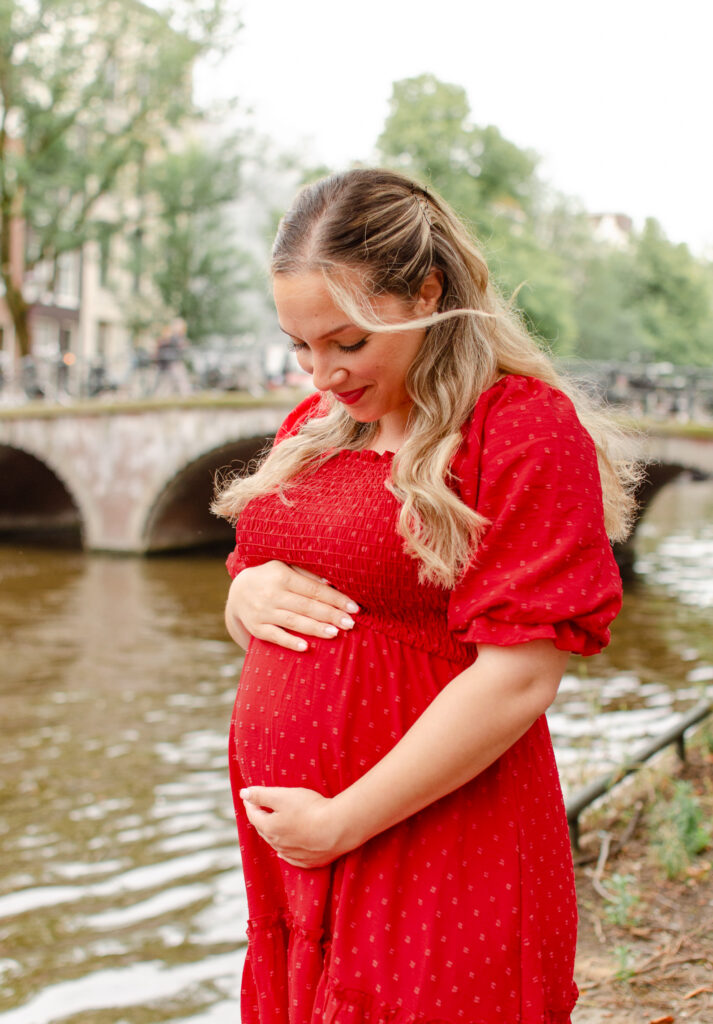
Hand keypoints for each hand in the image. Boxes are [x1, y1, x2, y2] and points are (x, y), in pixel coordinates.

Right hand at [226, 561, 359, 651]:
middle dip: (330, 615)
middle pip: (306, 606)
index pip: (314, 589)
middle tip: (350, 623)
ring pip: (293, 622)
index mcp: (282, 576)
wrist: (238, 591)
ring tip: (335, 633)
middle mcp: (271, 594)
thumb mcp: (284, 567)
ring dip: (315, 628)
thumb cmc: (271, 577)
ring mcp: (263, 612)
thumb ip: (306, 574)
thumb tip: (330, 582)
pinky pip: (275, 637)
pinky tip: (306, 647)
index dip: (335, 598)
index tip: (354, 607)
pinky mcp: (257, 628)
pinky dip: (290, 642)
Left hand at [240, 786, 354, 868]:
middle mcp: (278, 845)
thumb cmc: (310, 809)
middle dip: (260, 818)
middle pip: (264, 830)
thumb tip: (243, 794)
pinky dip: (285, 851)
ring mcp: (293, 855)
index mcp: (270, 828)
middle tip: (258, 809)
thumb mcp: (283, 796)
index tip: (249, 796)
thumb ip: (261, 795)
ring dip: (272, 834)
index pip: (253, 815)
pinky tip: (283, 851)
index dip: (250, 803)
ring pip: (276, 844)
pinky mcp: (308, 861)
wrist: (337, 829)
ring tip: (272, 825)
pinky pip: (291, 857)